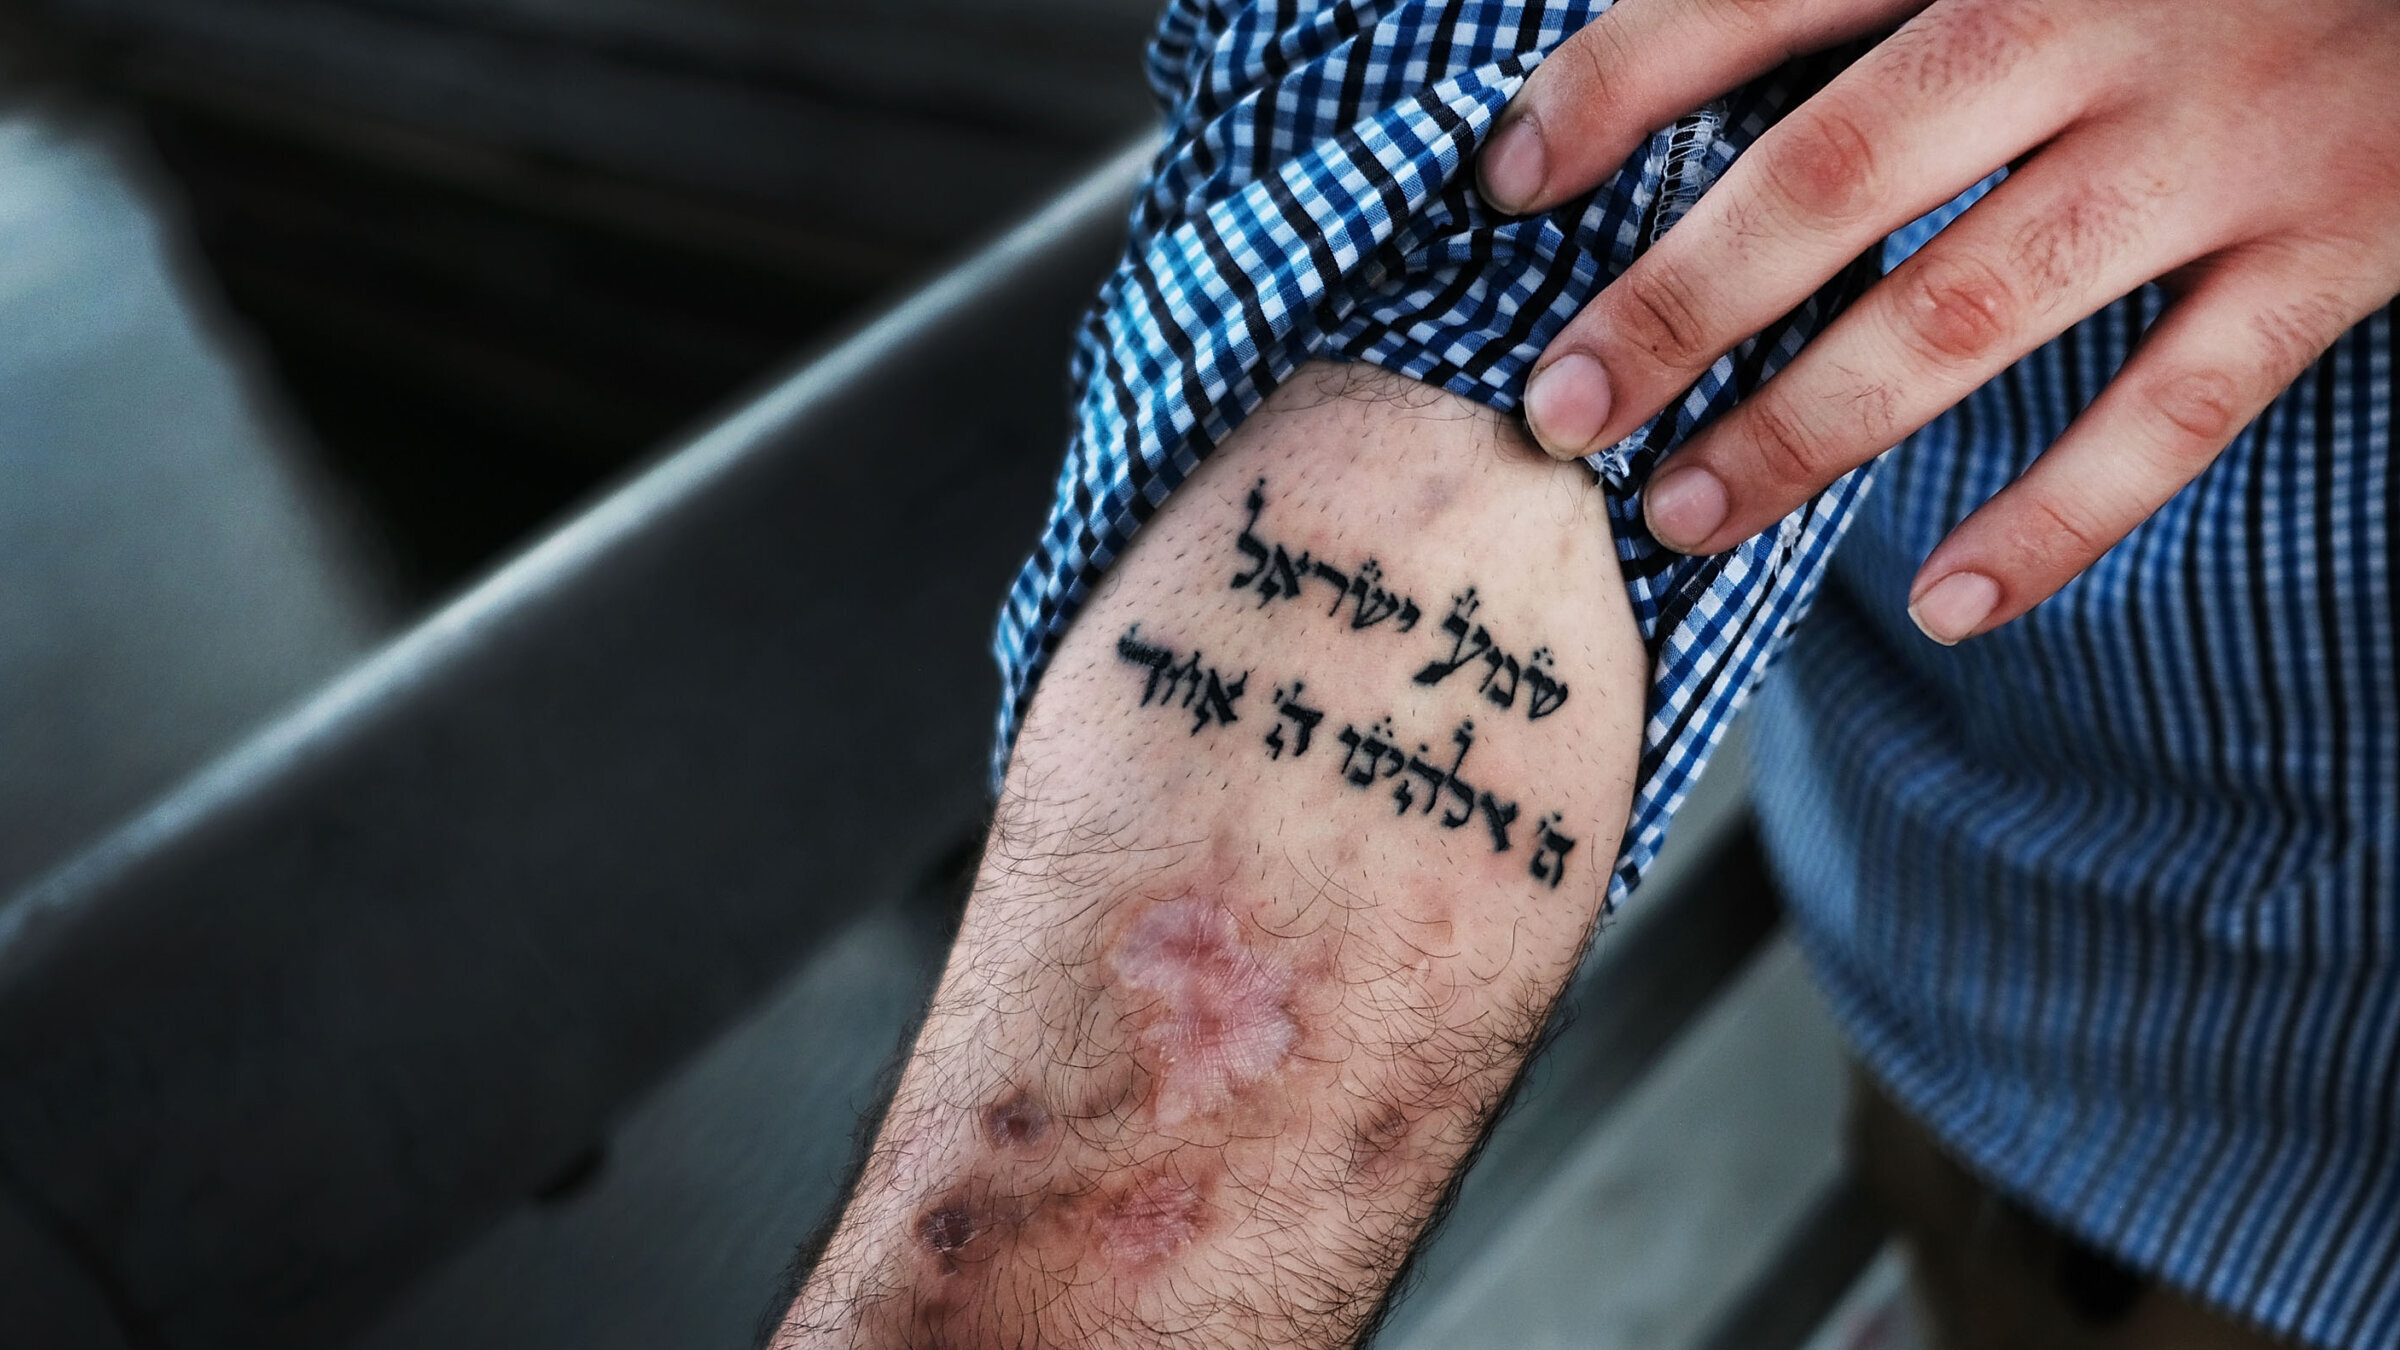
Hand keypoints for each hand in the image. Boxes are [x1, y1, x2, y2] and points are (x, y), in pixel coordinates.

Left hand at [1479, 0, 2399, 642]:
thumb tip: (1668, 68)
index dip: (1615, 84)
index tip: (1504, 183)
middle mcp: (2108, 11)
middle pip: (1835, 171)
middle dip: (1678, 304)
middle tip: (1561, 414)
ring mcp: (2225, 138)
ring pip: (1970, 307)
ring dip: (1810, 428)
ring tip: (1687, 514)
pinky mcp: (2344, 242)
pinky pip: (2180, 409)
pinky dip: (2059, 518)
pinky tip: (1949, 605)